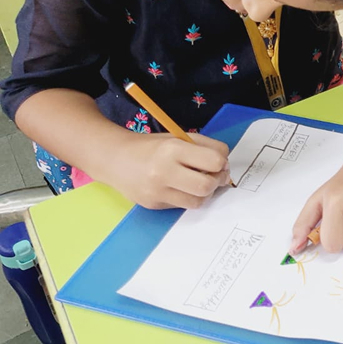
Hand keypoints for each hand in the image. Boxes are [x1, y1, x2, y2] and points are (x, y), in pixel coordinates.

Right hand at [107, 133, 230, 209]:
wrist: (116, 159)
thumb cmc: (152, 146)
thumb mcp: (179, 137)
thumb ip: (206, 147)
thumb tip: (225, 164)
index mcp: (173, 149)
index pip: (214, 160)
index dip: (222, 162)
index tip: (219, 161)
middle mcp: (164, 172)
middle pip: (207, 185)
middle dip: (217, 180)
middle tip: (215, 175)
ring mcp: (157, 192)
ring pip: (198, 201)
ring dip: (205, 193)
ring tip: (200, 182)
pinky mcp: (154, 205)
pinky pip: (183, 206)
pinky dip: (188, 197)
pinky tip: (182, 187)